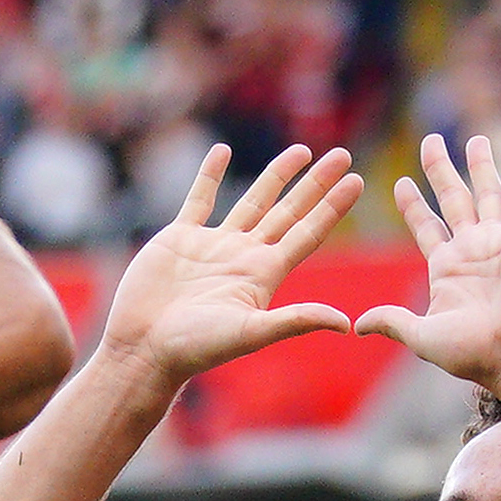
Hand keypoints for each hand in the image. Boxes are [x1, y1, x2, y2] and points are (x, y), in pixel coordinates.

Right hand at [95, 145, 358, 385]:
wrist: (143, 348)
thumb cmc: (195, 347)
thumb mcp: (251, 333)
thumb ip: (296, 320)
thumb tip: (347, 324)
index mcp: (264, 275)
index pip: (307, 233)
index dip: (332, 208)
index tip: (357, 181)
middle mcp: (244, 256)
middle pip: (289, 212)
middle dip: (315, 185)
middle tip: (343, 155)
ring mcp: (213, 246)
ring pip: (254, 200)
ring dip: (277, 176)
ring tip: (301, 151)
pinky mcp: (179, 239)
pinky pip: (199, 199)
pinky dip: (210, 175)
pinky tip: (222, 151)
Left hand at [354, 133, 500, 390]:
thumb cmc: (471, 351)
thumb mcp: (422, 336)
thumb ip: (392, 322)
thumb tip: (356, 326)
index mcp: (447, 269)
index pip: (426, 226)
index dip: (413, 205)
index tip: (401, 183)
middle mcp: (472, 250)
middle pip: (452, 199)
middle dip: (441, 170)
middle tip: (430, 141)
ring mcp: (499, 241)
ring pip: (487, 192)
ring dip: (479, 164)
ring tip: (471, 138)